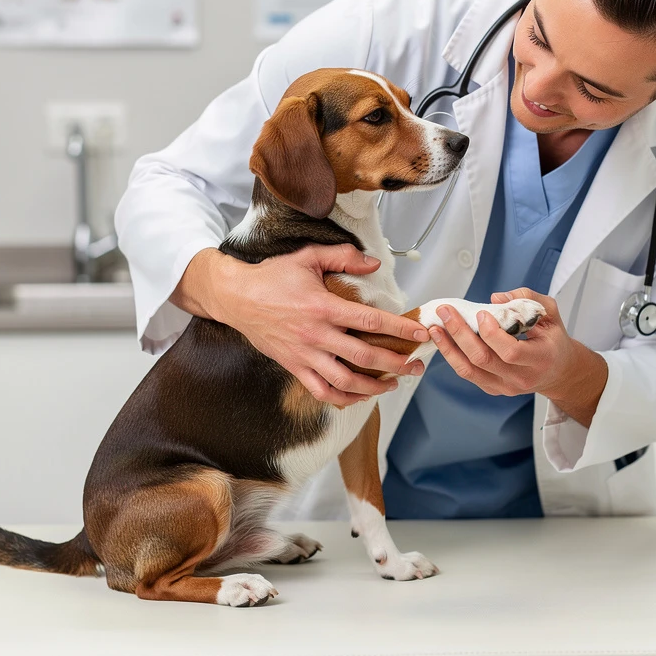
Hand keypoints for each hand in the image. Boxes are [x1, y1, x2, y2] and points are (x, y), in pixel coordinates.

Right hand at [173, 246, 429, 406]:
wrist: (235, 298)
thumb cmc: (272, 277)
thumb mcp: (308, 257)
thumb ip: (343, 257)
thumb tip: (375, 263)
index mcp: (323, 307)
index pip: (371, 321)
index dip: (399, 329)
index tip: (420, 334)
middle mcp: (316, 335)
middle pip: (364, 357)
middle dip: (396, 363)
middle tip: (416, 365)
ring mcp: (304, 355)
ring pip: (346, 381)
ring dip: (374, 386)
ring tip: (394, 383)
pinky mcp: (294, 367)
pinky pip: (322, 391)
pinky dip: (345, 398)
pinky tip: (361, 395)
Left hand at [429, 288, 608, 424]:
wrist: (558, 371)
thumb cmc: (553, 340)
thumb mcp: (550, 313)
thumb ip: (528, 299)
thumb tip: (496, 298)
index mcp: (540, 359)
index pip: (511, 352)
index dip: (492, 334)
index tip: (481, 313)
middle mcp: (521, 377)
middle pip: (484, 359)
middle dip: (460, 333)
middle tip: (446, 312)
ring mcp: (505, 386)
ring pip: (469, 370)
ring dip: (449, 347)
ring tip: (435, 327)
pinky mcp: (493, 388)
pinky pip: (467, 374)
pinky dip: (452, 356)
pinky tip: (443, 339)